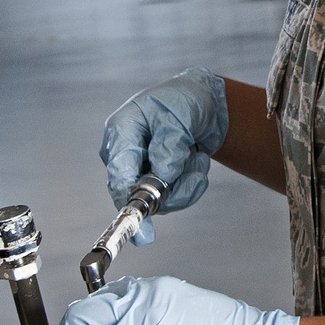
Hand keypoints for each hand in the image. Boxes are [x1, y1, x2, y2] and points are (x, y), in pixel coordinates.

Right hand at [101, 67, 227, 242]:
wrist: (204, 105)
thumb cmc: (184, 101)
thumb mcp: (181, 113)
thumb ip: (170, 143)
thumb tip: (163, 175)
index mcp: (121, 131)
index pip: (120, 171)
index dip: (129, 197)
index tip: (140, 222)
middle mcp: (125, 155)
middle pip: (138, 193)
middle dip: (173, 187)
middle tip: (197, 165)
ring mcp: (139, 171)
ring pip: (160, 201)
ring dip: (187, 182)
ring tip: (199, 156)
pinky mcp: (155, 184)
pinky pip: (174, 199)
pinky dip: (192, 183)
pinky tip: (197, 161)